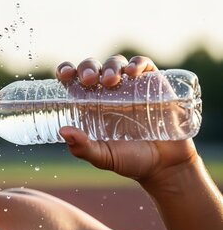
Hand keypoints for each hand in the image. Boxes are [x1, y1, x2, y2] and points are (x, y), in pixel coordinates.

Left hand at [55, 55, 198, 183]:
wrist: (166, 165)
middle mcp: (107, 91)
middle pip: (92, 68)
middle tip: (89, 80)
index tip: (64, 75)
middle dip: (88, 68)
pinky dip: (137, 63)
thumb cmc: (130, 160)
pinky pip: (144, 65)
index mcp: (89, 104)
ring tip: (110, 80)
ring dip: (111, 66)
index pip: (73, 80)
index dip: (66, 71)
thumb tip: (63, 131)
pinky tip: (133, 72)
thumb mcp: (103, 156)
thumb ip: (82, 148)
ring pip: (116, 64)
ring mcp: (130, 85)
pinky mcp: (153, 84)